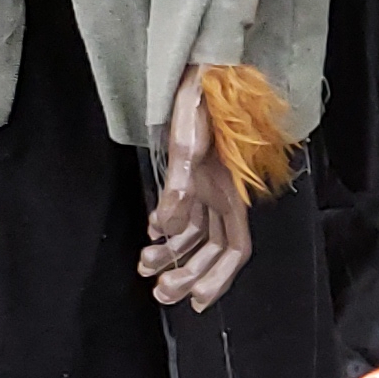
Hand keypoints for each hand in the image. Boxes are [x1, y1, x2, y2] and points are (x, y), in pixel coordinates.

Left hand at [140, 66, 250, 311]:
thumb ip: (179, 191)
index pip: (234, 249)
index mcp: (233, 195)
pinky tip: (149, 235)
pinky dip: (167, 231)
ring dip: (172, 256)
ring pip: (195, 236)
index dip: (218, 279)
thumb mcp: (187, 148)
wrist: (199, 76)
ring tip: (144, 267)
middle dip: (188, 275)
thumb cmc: (201, 107)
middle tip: (160, 293)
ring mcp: (208, 190)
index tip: (196, 301)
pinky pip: (183, 216)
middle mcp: (224, 198)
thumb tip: (165, 229)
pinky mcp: (192, 179)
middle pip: (211, 250)